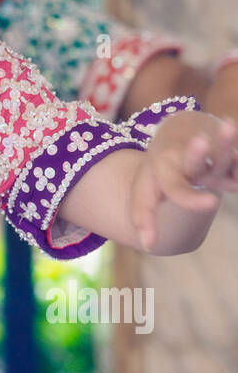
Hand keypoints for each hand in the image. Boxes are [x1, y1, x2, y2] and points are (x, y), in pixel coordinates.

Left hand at [130, 112, 237, 250]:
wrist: (176, 133)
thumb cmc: (160, 174)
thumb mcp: (145, 193)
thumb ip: (144, 219)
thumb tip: (148, 246)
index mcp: (165, 170)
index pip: (177, 187)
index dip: (191, 198)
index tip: (211, 203)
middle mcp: (187, 162)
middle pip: (194, 159)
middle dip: (199, 152)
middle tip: (200, 141)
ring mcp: (211, 157)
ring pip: (221, 152)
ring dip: (228, 143)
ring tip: (229, 126)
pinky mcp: (228, 155)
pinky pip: (237, 160)